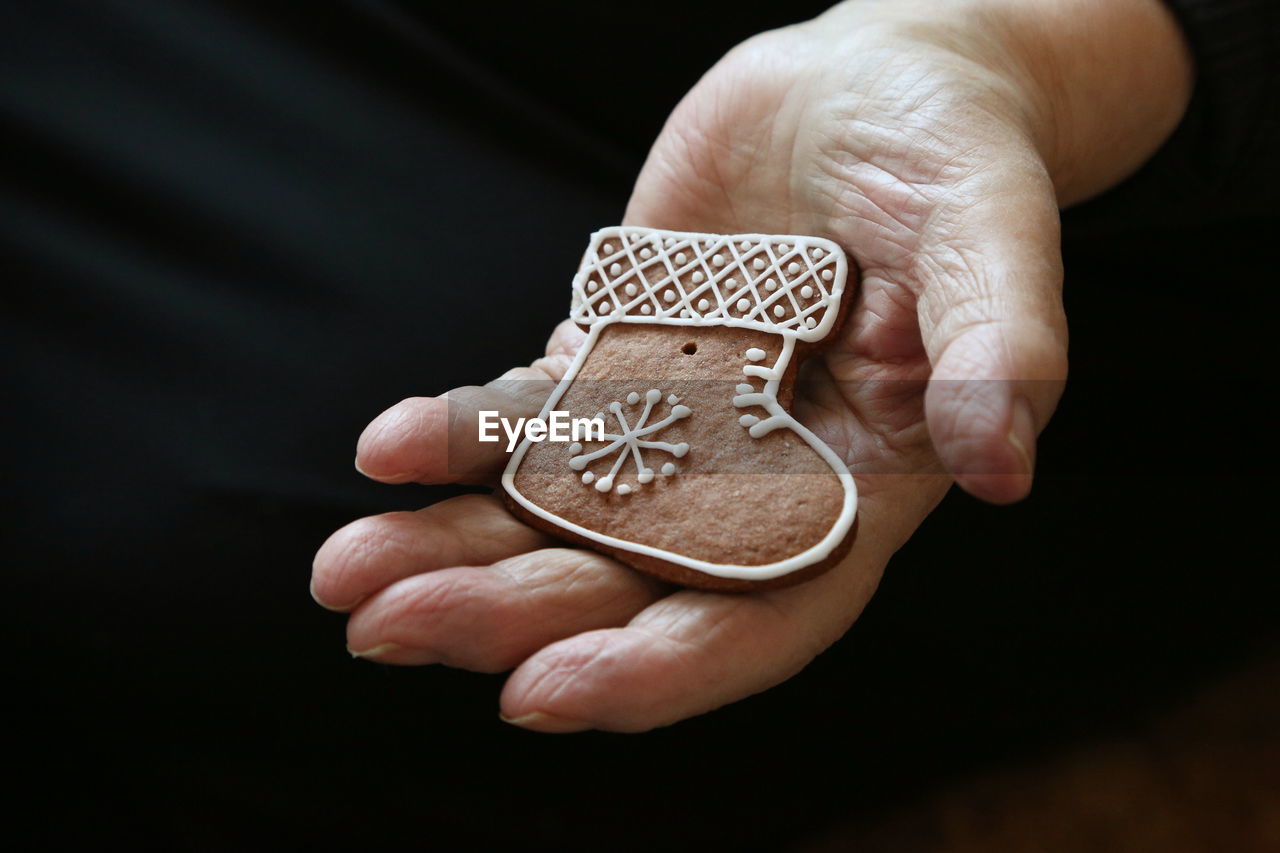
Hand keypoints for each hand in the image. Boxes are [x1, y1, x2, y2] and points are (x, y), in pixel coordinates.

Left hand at [311, 0, 1190, 730]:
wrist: (866, 86)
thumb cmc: (954, 154)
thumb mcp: (992, 229)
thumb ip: (1001, 343)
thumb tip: (1002, 464)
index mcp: (854, 488)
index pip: (763, 612)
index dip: (660, 667)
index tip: (544, 696)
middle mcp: (753, 480)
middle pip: (627, 579)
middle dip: (507, 614)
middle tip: (385, 629)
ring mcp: (675, 423)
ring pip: (556, 513)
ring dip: (451, 549)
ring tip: (344, 574)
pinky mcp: (619, 358)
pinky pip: (529, 416)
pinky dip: (460, 437)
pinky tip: (389, 449)